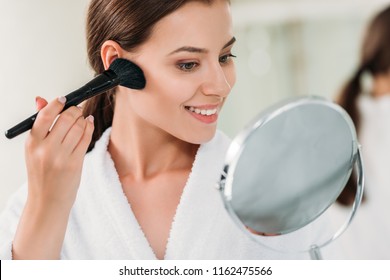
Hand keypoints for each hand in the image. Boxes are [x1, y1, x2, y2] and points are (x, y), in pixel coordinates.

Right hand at [12, 96, 93, 258]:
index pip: (45, 115)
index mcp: (32, 143)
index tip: (63, 99)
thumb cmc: (41, 175)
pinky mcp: (75, 163)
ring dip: (83, 119)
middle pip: (66, 119)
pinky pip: (86, 139)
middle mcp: (45, 149)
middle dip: (75, 110)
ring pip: (78, 127)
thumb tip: (41, 100)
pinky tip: (89, 124)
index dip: (56, 103)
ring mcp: (61, 156)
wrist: (47, 201)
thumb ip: (40, 125)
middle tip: (77, 109)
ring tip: (83, 118)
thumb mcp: (34, 150)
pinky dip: (89, 128)